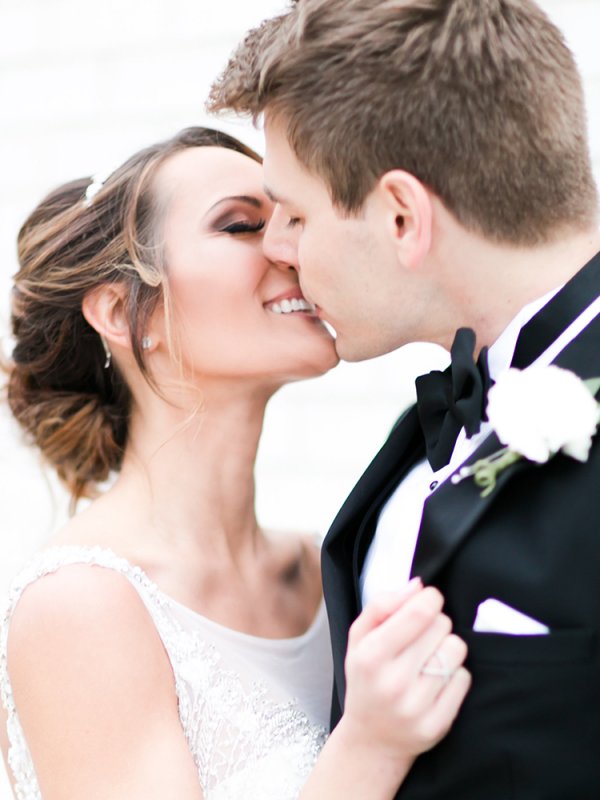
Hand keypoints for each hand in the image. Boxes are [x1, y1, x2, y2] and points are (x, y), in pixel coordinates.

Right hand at [338, 582, 470, 776]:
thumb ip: (382, 605)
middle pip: (441, 625)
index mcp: (371, 655)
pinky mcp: (437, 724)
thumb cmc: (366, 678)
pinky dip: (454, 674)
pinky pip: (463, 678)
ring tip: (430, 657)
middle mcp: (393, 682)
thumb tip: (418, 586)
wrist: (371, 739)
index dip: (431, 598)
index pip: (420, 612)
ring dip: (447, 647)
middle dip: (435, 623)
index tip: (427, 601)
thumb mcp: (358, 638)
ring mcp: (416, 706)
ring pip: (456, 649)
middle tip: (422, 637)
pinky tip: (436, 680)